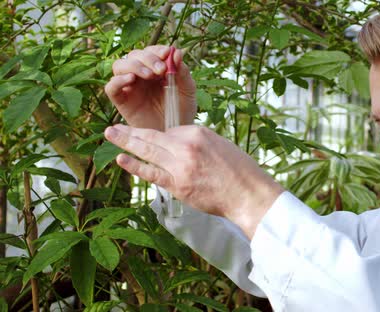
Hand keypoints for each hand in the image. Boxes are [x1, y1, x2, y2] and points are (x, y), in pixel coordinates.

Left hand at [104, 124, 283, 238]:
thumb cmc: (240, 171)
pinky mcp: (178, 185)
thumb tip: (181, 147)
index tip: (160, 142)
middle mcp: (186, 146)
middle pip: (152, 136)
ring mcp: (180, 166)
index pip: (172, 130)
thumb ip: (198, 143)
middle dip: (130, 132)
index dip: (164, 137)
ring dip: (126, 142)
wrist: (248, 194)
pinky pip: (152, 174)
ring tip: (110, 136)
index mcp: (198, 133)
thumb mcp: (221, 145)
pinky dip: (135, 166)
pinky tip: (122, 159)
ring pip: (147, 151)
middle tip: (112, 128)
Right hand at [105, 46, 195, 129]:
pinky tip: (131, 79)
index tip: (166, 53)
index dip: (156, 49)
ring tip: (149, 75)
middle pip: (134, 55)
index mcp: (155, 68)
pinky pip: (111, 87)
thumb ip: (183, 72)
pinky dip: (118, 80)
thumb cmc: (182, 110)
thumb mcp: (187, 90)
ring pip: (120, 66)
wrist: (175, 133)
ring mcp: (129, 87)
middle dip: (148, 58)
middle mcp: (140, 74)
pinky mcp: (121, 101)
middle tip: (161, 69)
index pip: (151, 51)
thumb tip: (176, 51)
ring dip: (134, 65)